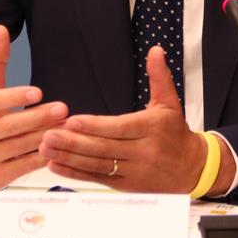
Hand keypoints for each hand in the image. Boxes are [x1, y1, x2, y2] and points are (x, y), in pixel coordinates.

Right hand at [0, 25, 67, 187]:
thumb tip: (0, 27)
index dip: (14, 96)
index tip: (38, 91)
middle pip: (10, 126)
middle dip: (38, 117)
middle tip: (63, 108)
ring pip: (21, 146)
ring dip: (47, 136)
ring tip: (69, 126)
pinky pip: (25, 166)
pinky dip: (44, 156)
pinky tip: (60, 146)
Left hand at [40, 46, 234, 194]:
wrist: (191, 168)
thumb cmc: (175, 133)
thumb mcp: (170, 102)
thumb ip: (159, 76)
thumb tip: (155, 51)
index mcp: (152, 129)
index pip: (119, 128)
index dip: (94, 126)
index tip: (72, 121)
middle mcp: (143, 152)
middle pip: (103, 148)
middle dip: (73, 142)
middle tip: (49, 135)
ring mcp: (133, 172)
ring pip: (97, 165)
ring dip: (69, 158)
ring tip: (46, 149)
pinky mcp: (126, 186)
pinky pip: (97, 179)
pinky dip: (75, 173)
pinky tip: (57, 165)